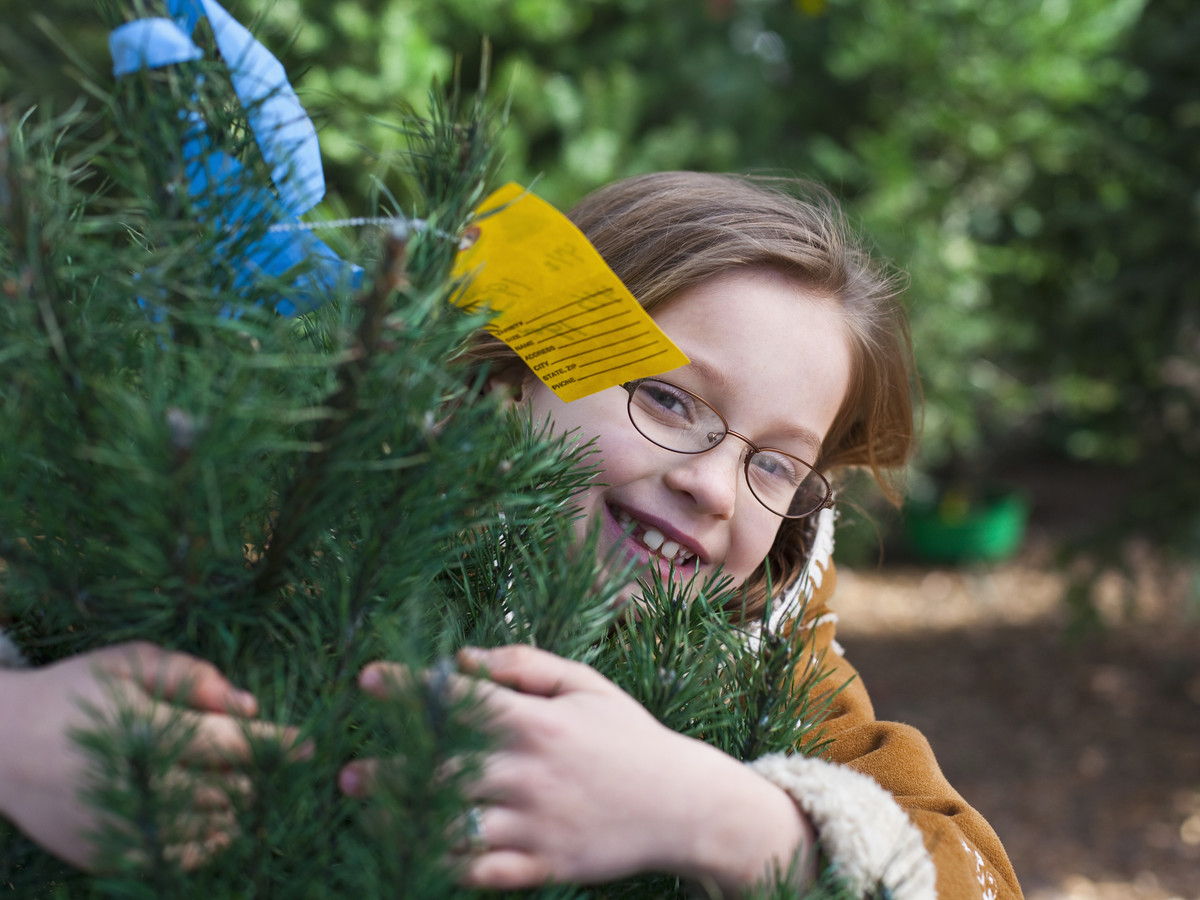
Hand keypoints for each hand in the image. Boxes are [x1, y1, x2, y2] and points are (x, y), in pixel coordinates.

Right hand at [0, 642, 307, 871]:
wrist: (0, 745)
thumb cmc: (75, 690)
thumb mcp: (129, 661)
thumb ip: (192, 675)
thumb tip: (250, 706)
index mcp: (145, 732)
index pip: (232, 745)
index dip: (277, 745)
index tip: (309, 744)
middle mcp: (138, 786)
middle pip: (231, 790)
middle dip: (260, 776)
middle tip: (274, 762)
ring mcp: (124, 828)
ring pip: (213, 830)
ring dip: (238, 809)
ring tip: (242, 785)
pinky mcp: (111, 856)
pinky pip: (181, 859)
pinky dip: (207, 840)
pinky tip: (211, 814)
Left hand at [342, 645, 814, 893]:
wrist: (683, 805)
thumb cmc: (630, 737)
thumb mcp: (587, 685)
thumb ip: (525, 665)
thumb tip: (462, 656)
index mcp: (539, 722)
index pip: (460, 699)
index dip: (408, 687)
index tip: (368, 679)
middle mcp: (531, 773)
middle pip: (442, 769)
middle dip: (389, 770)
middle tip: (350, 772)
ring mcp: (536, 824)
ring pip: (453, 826)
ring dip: (404, 820)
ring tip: (370, 816)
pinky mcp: (544, 867)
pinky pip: (481, 873)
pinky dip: (445, 866)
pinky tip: (415, 855)